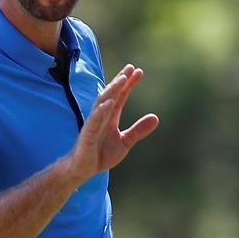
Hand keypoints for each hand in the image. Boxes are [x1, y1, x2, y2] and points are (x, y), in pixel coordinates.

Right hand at [66, 64, 158, 183]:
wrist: (82, 169)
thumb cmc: (100, 154)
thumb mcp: (124, 142)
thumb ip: (138, 130)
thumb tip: (156, 117)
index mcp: (111, 117)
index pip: (120, 96)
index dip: (128, 84)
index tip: (138, 71)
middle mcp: (102, 116)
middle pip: (111, 94)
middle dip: (120, 81)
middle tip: (130, 67)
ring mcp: (93, 123)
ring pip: (102, 102)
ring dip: (111, 90)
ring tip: (122, 79)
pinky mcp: (87, 134)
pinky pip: (94, 119)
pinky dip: (101, 110)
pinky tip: (110, 102)